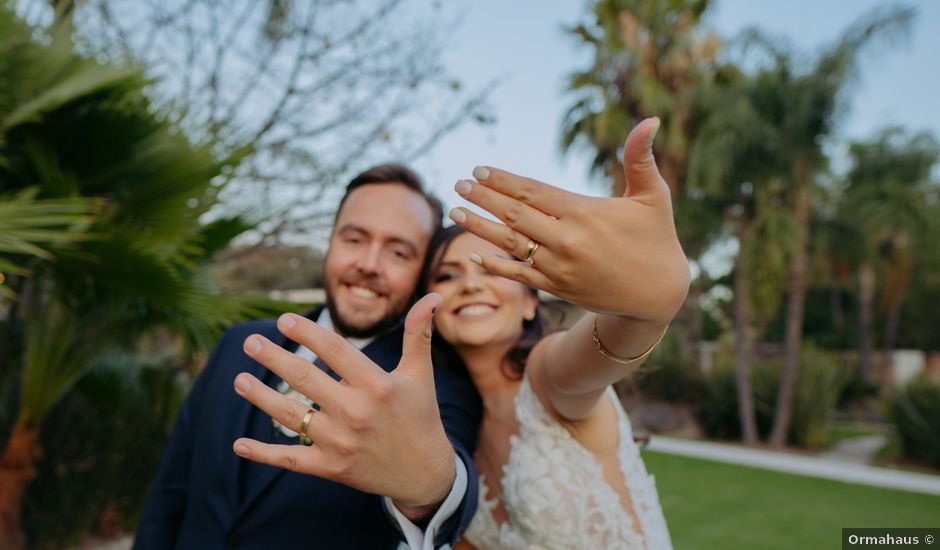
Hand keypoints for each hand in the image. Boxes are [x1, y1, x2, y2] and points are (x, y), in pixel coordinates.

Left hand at [232, 293, 455, 518]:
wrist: (424, 473)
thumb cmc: (421, 416)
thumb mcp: (420, 374)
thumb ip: (419, 334)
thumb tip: (432, 297)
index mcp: (377, 385)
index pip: (334, 350)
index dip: (306, 332)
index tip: (283, 320)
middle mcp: (356, 412)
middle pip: (304, 378)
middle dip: (273, 358)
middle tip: (250, 343)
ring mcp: (341, 442)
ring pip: (291, 416)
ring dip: (260, 397)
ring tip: (238, 381)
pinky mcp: (331, 467)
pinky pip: (291, 460)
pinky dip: (263, 454)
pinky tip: (239, 444)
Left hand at [450, 118, 689, 325]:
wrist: (659, 295)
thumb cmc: (657, 238)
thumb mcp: (654, 196)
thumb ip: (641, 157)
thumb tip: (652, 118)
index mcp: (584, 212)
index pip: (533, 192)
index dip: (503, 181)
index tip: (479, 170)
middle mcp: (567, 240)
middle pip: (514, 216)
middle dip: (483, 199)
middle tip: (459, 184)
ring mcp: (560, 267)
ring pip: (511, 245)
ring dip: (479, 227)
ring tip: (455, 212)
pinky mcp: (558, 289)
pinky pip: (520, 275)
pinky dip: (496, 265)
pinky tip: (475, 255)